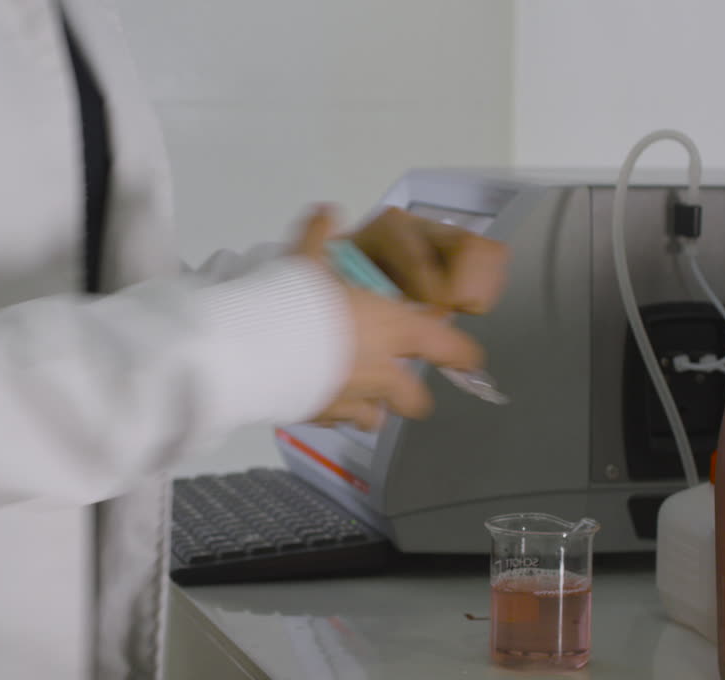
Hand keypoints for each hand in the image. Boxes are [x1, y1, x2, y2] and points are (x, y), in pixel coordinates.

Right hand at [292, 207, 484, 429]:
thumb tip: (326, 211)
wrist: (256, 349)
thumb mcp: (305, 259)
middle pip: (416, 400)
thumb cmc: (294, 302)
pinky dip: (334, 413)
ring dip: (372, 408)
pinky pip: (338, 423)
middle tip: (400, 382)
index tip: (468, 358)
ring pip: (377, 418)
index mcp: (392, 329)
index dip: (462, 354)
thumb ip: (319, 236)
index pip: (447, 347)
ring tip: (356, 394)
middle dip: (411, 394)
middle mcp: (381, 372)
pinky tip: (320, 399)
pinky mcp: (321, 418)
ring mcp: (352, 401)